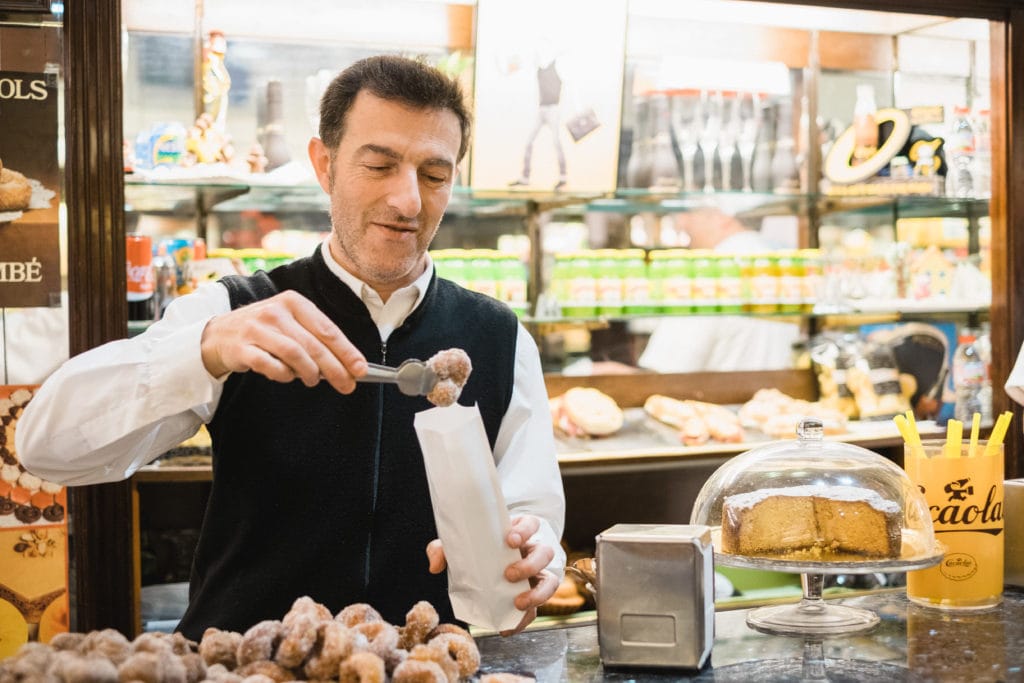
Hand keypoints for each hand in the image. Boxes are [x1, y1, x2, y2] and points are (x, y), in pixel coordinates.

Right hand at [200, 290, 366, 393]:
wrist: (219, 333)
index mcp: (293, 302)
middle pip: (313, 344)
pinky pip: (268, 364)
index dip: (346, 351)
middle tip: (346, 385)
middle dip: (334, 368)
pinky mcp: (241, 347)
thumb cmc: (265, 331)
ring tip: (314, 381)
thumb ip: (315, 340)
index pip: (327, 329)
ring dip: (309, 372)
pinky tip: (287, 376)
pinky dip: (282, 374)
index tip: (361, 369)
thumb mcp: (290, 324)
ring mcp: (256, 328)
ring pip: (293, 353)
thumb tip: (347, 366)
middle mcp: (275, 311)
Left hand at [424, 515, 558, 636]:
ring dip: (538, 593)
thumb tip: (434, 566)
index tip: (510, 539)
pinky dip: (525, 620)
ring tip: (518, 603)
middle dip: (530, 564)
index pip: (531, 524)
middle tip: (509, 574)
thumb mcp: (461, 545)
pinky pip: (538, 608)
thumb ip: (444, 549)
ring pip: (551, 581)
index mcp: (519, 532)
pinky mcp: (533, 595)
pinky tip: (508, 628)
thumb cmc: (478, 549)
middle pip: (546, 552)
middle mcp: (533, 551)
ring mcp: (537, 574)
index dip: (525, 530)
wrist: (487, 563)